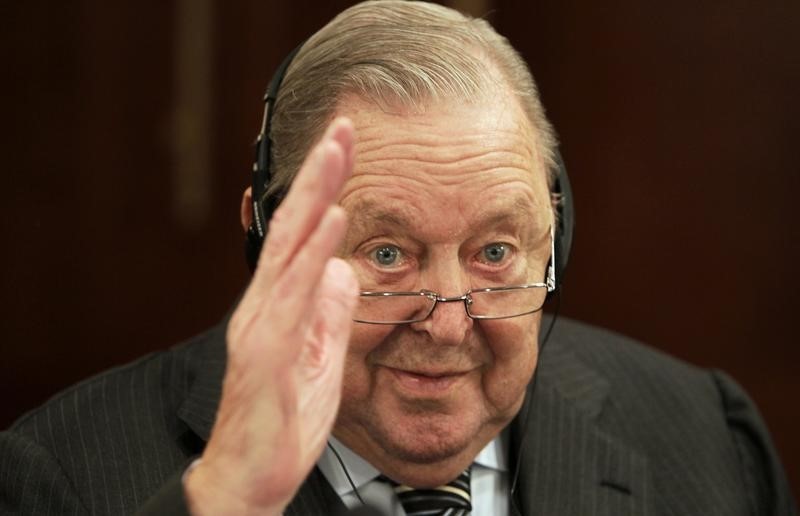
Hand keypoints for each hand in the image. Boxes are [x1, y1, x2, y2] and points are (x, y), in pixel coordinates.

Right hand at [185, 118, 358, 514]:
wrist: (248, 475)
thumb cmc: (282, 418)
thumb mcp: (319, 356)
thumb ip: (328, 310)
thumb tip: (344, 268)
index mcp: (281, 304)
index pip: (302, 234)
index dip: (323, 189)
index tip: (345, 149)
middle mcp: (267, 305)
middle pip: (293, 228)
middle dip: (318, 174)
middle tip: (341, 128)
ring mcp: (264, 328)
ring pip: (290, 252)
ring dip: (314, 199)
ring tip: (336, 155)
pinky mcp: (269, 357)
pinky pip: (293, 301)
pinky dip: (312, 258)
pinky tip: (331, 227)